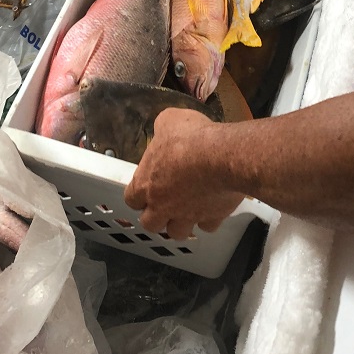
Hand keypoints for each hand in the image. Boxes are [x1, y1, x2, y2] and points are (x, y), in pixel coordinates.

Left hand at [123, 110, 242, 240]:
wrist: (222, 156)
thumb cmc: (191, 139)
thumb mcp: (169, 120)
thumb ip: (162, 129)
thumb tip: (164, 128)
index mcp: (146, 184)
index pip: (131, 200)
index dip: (138, 195)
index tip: (147, 188)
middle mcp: (163, 206)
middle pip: (150, 224)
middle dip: (156, 216)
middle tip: (165, 204)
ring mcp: (187, 215)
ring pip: (177, 233)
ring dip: (180, 224)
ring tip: (187, 211)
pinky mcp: (212, 217)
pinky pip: (207, 226)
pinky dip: (209, 219)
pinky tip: (212, 207)